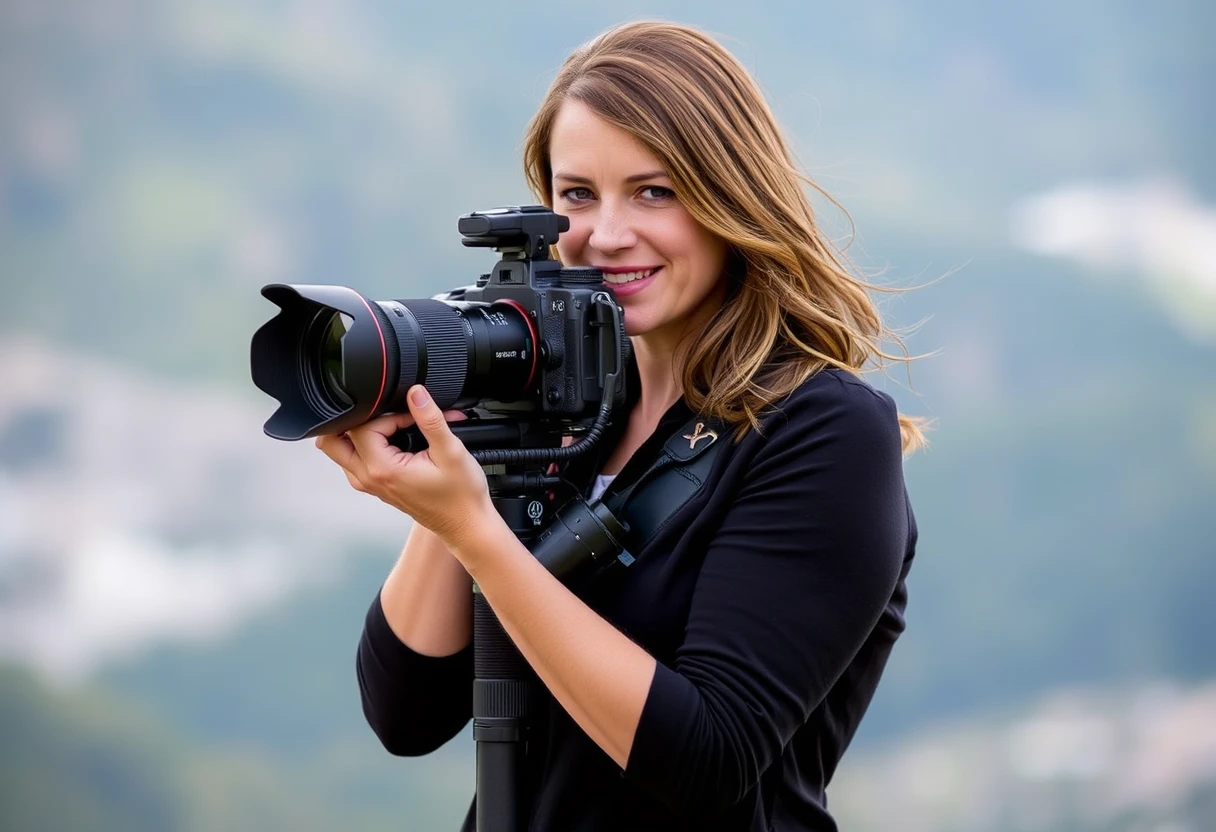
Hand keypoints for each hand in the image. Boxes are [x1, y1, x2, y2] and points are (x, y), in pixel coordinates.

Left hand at [315, 386, 495, 550]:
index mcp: (383, 469)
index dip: (388, 414)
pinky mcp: (375, 485)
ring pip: (340, 451)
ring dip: (359, 434)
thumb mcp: (451, 452)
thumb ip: (430, 419)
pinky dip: (367, 446)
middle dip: (358, 421)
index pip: (363, 426)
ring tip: (392, 429)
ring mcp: (369, 484)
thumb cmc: (460, 496)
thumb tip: (416, 393)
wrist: (464, 523)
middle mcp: (369, 478)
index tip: (412, 417)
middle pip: (333, 441)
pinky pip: (355, 459)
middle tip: (387, 418)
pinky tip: (394, 442)